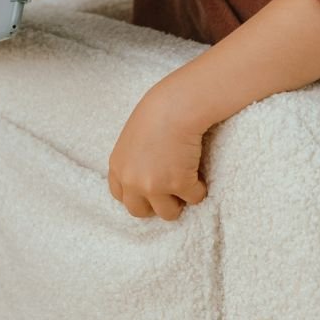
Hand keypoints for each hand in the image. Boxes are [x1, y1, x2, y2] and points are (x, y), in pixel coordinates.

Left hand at [108, 83, 209, 221]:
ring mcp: (154, 186)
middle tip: (171, 193)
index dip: (138, 196)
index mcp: (118, 167)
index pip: (121, 196)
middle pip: (140, 211)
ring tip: (188, 186)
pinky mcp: (179, 184)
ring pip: (168, 213)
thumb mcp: (134, 137)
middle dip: (156, 205)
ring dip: (179, 202)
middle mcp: (132, 181)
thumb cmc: (159, 112)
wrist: (177, 106)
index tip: (151, 191)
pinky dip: (199, 190)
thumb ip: (134, 159)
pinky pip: (194, 198)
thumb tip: (149, 173)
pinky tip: (201, 176)